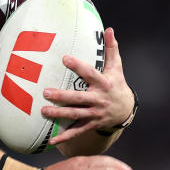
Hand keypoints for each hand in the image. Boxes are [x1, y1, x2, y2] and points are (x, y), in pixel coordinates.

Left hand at [42, 27, 133, 144]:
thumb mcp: (116, 67)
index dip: (78, 66)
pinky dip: (65, 137)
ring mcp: (95, 114)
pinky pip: (77, 131)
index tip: (64, 58)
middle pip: (79, 98)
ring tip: (43, 111)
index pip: (91, 74)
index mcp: (104, 84)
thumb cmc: (117, 84)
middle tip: (45, 92)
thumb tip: (109, 29)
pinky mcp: (91, 124)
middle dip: (62, 96)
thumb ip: (111, 49)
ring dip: (59, 114)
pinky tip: (52, 141)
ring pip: (75, 114)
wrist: (126, 110)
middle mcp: (99, 100)